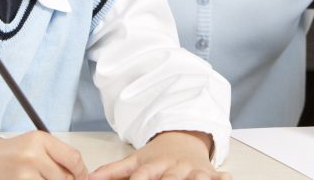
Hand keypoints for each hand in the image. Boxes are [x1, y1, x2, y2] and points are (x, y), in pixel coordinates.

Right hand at [0, 131, 87, 179]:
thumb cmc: (14, 152)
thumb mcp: (37, 144)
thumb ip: (59, 154)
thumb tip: (82, 172)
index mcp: (41, 140)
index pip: (74, 159)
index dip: (81, 171)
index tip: (81, 176)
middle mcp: (32, 156)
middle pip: (66, 177)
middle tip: (62, 179)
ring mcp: (24, 174)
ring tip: (44, 177)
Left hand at [90, 131, 228, 179]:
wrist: (184, 138)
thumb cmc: (158, 155)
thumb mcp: (135, 160)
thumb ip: (113, 171)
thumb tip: (88, 178)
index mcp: (155, 166)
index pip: (144, 177)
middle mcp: (175, 168)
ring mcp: (194, 171)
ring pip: (196, 179)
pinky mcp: (211, 173)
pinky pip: (219, 176)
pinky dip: (223, 179)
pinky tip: (226, 179)